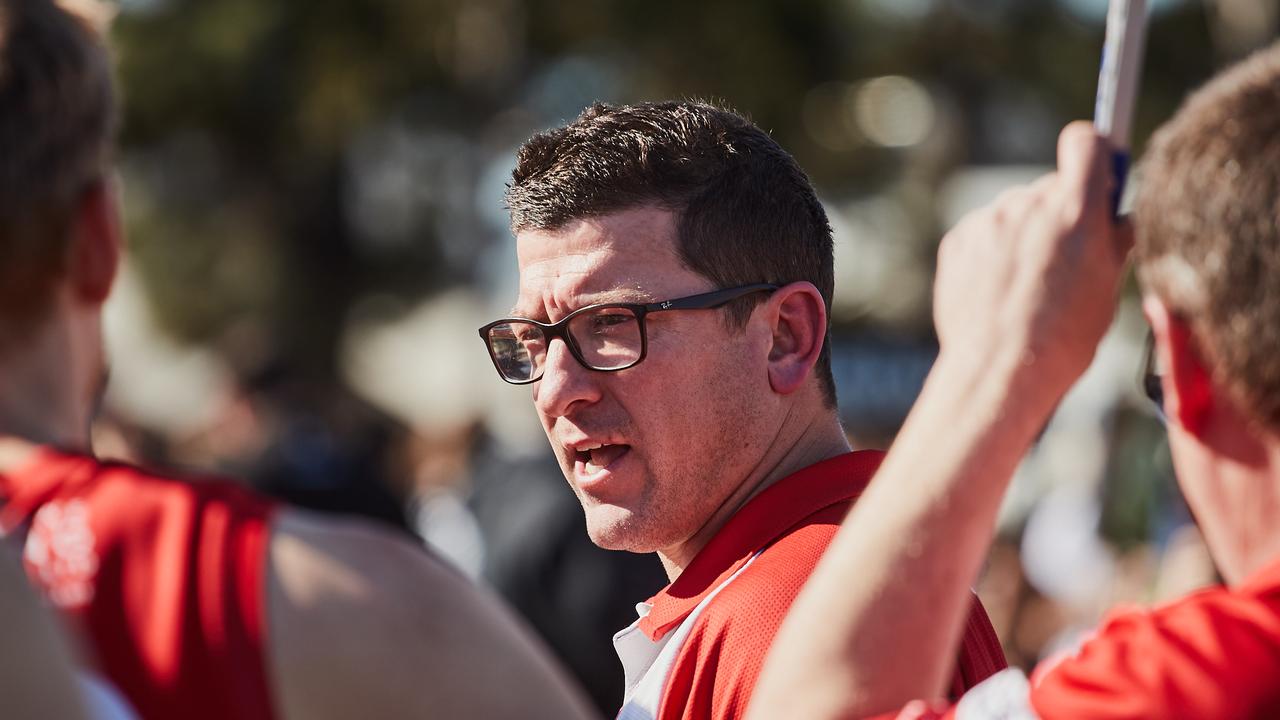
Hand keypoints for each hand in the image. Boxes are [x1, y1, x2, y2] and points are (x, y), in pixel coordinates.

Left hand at [932, 122, 1133, 402]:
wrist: (999, 369)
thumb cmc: (1064, 336)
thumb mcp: (1108, 288)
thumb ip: (1113, 240)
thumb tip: (1118, 216)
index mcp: (1074, 210)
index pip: (1086, 142)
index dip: (1095, 153)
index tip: (1098, 174)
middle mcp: (1027, 204)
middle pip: (1050, 188)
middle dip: (1061, 213)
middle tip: (1066, 259)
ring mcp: (988, 220)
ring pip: (1016, 213)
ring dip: (1025, 236)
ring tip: (1029, 288)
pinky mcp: (958, 240)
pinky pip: (985, 234)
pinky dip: (993, 254)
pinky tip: (1000, 292)